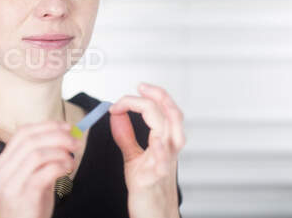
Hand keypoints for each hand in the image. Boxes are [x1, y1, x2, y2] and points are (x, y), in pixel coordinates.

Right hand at [0, 121, 81, 217]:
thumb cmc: (28, 211)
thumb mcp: (30, 181)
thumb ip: (40, 162)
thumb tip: (63, 140)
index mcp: (3, 163)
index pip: (23, 133)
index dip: (47, 126)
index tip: (66, 127)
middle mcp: (2, 171)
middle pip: (30, 140)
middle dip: (57, 136)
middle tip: (75, 141)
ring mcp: (10, 184)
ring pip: (36, 153)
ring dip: (60, 151)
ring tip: (72, 159)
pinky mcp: (22, 196)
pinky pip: (44, 172)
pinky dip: (60, 166)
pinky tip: (68, 170)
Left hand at [108, 82, 185, 217]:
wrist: (153, 215)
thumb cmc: (147, 188)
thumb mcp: (133, 157)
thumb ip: (126, 135)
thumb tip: (117, 114)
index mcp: (163, 142)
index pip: (160, 112)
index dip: (141, 101)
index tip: (119, 102)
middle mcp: (168, 150)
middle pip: (172, 116)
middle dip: (159, 97)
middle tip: (141, 86)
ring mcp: (164, 164)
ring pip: (174, 135)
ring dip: (163, 116)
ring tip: (148, 101)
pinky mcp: (155, 179)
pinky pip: (163, 164)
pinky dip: (161, 151)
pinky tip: (156, 141)